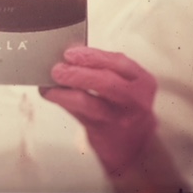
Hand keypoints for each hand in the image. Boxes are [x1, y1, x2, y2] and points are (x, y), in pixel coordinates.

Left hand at [39, 46, 157, 176]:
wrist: (135, 142)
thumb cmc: (125, 103)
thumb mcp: (125, 83)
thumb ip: (102, 67)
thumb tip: (70, 51)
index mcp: (142, 81)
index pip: (119, 63)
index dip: (92, 56)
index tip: (70, 53)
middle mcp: (135, 101)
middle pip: (106, 84)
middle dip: (78, 74)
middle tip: (57, 69)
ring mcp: (121, 120)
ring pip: (91, 104)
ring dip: (66, 92)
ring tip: (51, 83)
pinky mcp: (104, 134)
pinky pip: (78, 116)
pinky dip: (62, 102)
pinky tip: (50, 94)